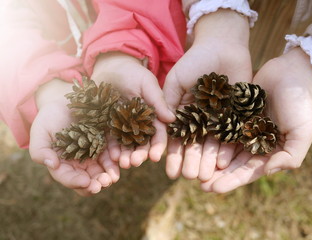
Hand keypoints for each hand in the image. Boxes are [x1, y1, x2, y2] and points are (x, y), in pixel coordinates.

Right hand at [29, 79, 119, 195]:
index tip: (85, 182)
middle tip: (103, 183)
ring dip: (109, 175)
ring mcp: (94, 154)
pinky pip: (113, 154)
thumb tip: (51, 164)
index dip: (76, 182)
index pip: (68, 178)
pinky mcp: (106, 144)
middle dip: (96, 184)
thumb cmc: (48, 118)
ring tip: (113, 177)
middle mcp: (79, 164)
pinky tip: (120, 160)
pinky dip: (117, 159)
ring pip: (103, 170)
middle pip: (88, 179)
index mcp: (62, 165)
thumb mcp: (40, 132)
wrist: (65, 102)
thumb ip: (40, 150)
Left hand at [91, 52, 173, 167]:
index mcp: (153, 117)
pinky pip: (110, 141)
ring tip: (123, 163)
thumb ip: (158, 101)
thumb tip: (172, 119)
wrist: (111, 68)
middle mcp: (140, 126)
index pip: (158, 135)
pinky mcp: (108, 126)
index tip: (154, 157)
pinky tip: (112, 157)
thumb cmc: (133, 73)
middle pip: (142, 144)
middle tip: (135, 162)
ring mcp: (123, 127)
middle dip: (140, 155)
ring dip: (126, 156)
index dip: (157, 146)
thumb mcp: (147, 84)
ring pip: (127, 146)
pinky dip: (111, 150)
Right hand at [163, 9, 251, 180]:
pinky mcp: (235, 116)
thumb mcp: (176, 79)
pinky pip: (230, 135)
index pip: (176, 138)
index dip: (173, 154)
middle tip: (189, 177)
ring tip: (204, 177)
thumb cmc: (195, 60)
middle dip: (191, 161)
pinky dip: (225, 149)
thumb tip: (164, 125)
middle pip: (195, 145)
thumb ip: (168, 100)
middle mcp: (200, 120)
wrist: (223, 46)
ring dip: (207, 161)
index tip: (169, 171)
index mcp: (183, 113)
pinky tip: (221, 162)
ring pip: (212, 144)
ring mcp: (218, 119)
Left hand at [201, 48, 311, 192]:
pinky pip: (221, 128)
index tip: (214, 189)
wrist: (292, 73)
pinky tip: (196, 143)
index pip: (249, 171)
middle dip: (217, 175)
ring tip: (194, 169)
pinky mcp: (235, 114)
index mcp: (270, 151)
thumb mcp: (301, 133)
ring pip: (224, 148)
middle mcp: (255, 143)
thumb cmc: (300, 105)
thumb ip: (290, 156)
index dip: (232, 181)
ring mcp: (244, 129)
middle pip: (233, 163)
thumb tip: (268, 171)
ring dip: (210, 159)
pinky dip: (210, 137)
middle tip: (200, 185)